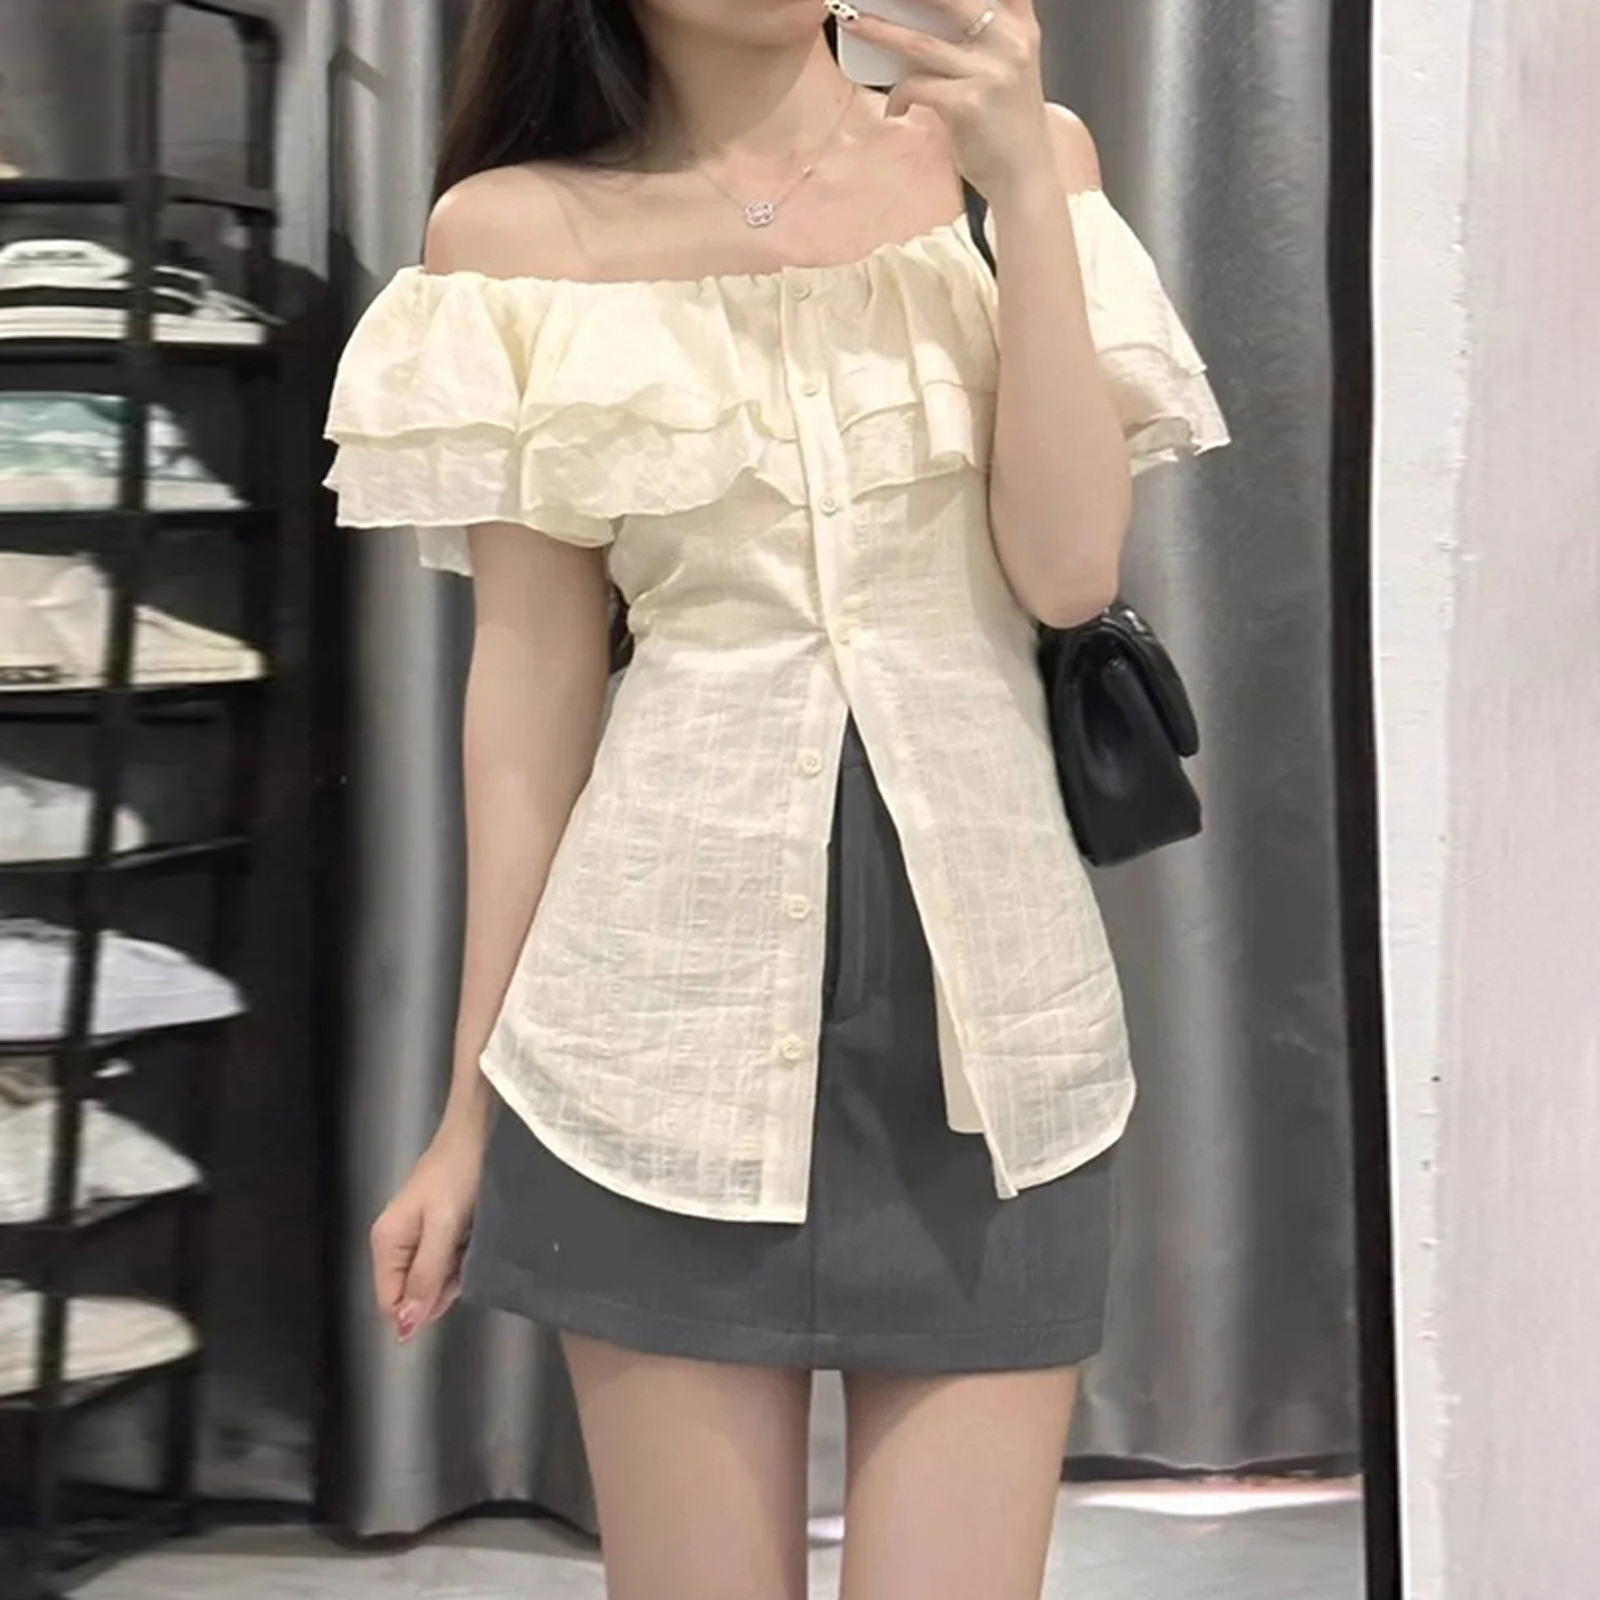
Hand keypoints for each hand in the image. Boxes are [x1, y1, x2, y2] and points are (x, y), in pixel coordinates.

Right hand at [369, 1119, 484, 1342]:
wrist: (480, 1130)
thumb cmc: (459, 1172)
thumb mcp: (443, 1227)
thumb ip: (425, 1275)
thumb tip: (404, 1327)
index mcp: (386, 1242)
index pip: (390, 1302)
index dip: (418, 1310)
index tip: (449, 1290)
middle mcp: (396, 1242)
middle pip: (413, 1293)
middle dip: (441, 1288)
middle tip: (463, 1257)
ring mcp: (418, 1235)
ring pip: (433, 1278)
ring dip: (455, 1272)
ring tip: (470, 1242)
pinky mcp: (439, 1228)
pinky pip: (447, 1260)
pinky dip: (463, 1257)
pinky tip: (474, 1238)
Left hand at [832, 0, 1052, 198]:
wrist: (1024, 175)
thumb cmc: (1005, 121)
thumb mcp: (1006, 65)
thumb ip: (980, 35)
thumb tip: (918, 17)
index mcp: (1018, 24)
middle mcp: (1009, 40)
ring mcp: (990, 71)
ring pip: (919, 42)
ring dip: (878, 31)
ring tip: (851, 22)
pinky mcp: (968, 103)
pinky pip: (916, 86)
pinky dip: (898, 96)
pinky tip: (895, 110)